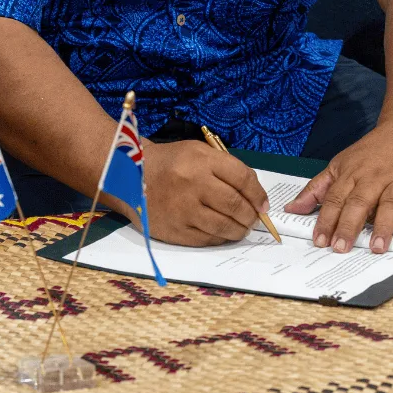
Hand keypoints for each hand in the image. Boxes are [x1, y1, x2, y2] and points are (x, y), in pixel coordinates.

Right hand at [138, 139, 270, 245]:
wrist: (129, 176)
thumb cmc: (171, 163)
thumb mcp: (198, 153)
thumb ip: (227, 169)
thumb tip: (255, 197)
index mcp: (200, 160)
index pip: (242, 179)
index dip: (258, 195)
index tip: (263, 205)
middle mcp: (192, 184)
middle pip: (235, 205)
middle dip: (251, 216)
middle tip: (253, 219)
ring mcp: (182, 209)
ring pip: (224, 226)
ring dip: (239, 230)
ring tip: (241, 228)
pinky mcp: (174, 230)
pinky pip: (206, 239)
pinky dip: (220, 238)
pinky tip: (221, 233)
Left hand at [284, 125, 392, 253]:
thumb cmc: (374, 151)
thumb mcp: (341, 164)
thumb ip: (318, 188)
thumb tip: (292, 208)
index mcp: (352, 174)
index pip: (335, 199)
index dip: (326, 220)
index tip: (319, 240)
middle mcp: (376, 178)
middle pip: (360, 202)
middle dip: (349, 225)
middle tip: (340, 248)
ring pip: (391, 203)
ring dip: (384, 225)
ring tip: (377, 247)